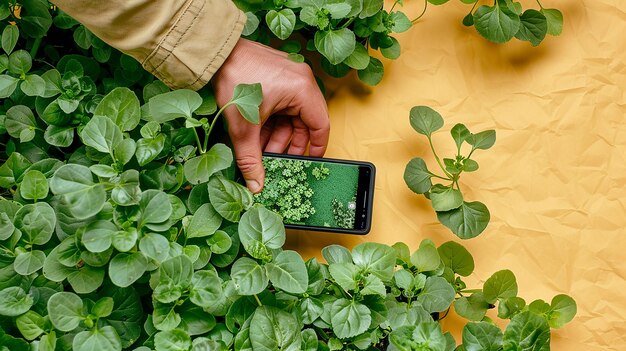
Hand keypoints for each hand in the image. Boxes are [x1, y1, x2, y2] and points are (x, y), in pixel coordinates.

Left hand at [212, 38, 329, 192]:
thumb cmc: (234, 80)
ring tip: (260, 151)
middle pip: (303, 123)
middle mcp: (301, 81)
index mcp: (303, 90)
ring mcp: (289, 76)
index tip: (307, 164)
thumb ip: (251, 159)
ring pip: (289, 115)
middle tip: (276, 162)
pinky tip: (256, 136)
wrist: (215, 52)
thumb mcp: (244, 127)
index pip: (320, 126)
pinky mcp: (276, 75)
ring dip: (276, 135)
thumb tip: (256, 185)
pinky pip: (281, 104)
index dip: (316, 148)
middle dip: (287, 145)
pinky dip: (270, 121)